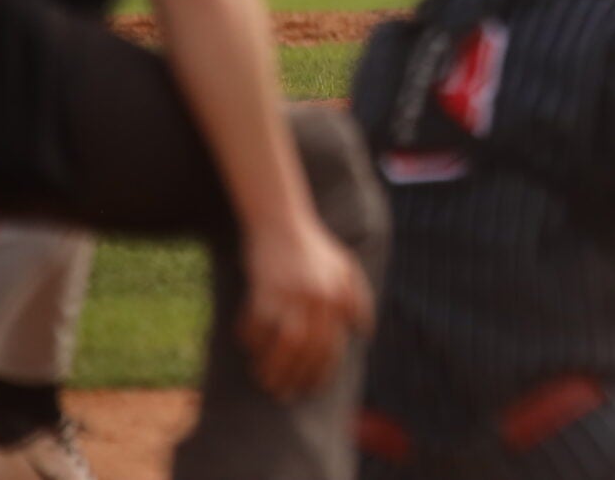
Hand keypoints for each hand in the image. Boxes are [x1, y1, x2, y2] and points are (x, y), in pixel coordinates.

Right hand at [238, 217, 373, 400]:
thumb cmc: (315, 247)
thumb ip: (359, 299)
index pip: (332, 346)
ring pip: (283, 345)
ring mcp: (290, 295)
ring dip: (273, 367)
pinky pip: (257, 327)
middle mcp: (318, 298)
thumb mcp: (346, 267)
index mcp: (339, 297)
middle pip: (308, 351)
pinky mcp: (264, 290)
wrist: (283, 220)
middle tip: (285, 394)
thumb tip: (364, 333)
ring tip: (265, 381)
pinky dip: (252, 341)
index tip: (310, 389)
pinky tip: (250, 350)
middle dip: (296, 376)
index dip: (321, 372)